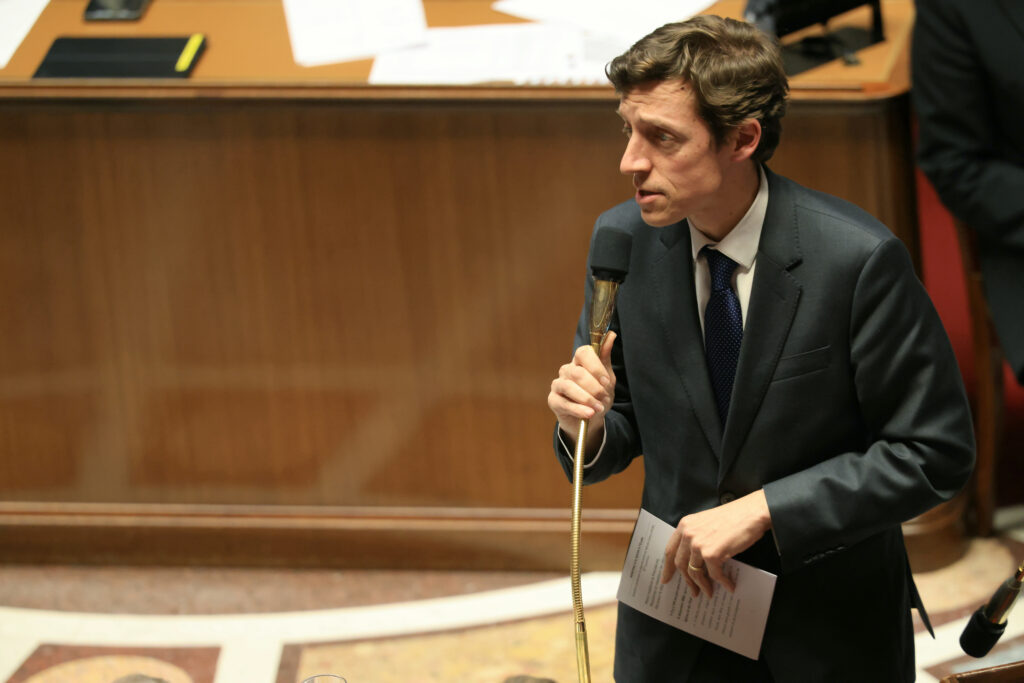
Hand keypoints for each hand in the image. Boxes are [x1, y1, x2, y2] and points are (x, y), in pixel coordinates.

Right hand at [547, 332, 616, 451]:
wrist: (591, 419)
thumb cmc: (598, 395)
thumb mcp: (607, 378)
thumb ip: (606, 357)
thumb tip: (611, 334)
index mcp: (580, 361)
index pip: (583, 352)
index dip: (595, 367)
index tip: (606, 381)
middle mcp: (567, 370)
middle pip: (577, 372)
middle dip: (594, 387)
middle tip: (604, 398)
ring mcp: (558, 385)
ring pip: (569, 386)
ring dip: (587, 399)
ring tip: (599, 408)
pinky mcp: (553, 400)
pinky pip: (563, 403)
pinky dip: (578, 409)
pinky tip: (589, 414)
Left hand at [661, 490, 771, 597]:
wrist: (752, 512)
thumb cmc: (734, 517)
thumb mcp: (706, 523)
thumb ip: (696, 537)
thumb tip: (695, 560)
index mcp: (685, 525)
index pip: (670, 550)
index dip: (667, 567)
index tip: (666, 578)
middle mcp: (688, 534)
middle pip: (680, 564)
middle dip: (687, 580)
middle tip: (692, 591)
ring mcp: (698, 545)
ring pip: (695, 573)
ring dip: (703, 586)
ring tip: (709, 592)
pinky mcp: (712, 554)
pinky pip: (714, 575)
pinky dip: (723, 583)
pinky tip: (729, 586)